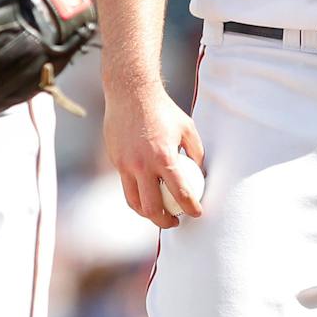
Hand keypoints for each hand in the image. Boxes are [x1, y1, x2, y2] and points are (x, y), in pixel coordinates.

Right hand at [105, 82, 205, 229]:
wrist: (130, 93)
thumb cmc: (163, 110)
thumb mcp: (188, 128)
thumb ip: (196, 153)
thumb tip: (200, 174)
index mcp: (164, 157)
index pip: (180, 192)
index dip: (190, 208)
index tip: (196, 213)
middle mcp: (142, 165)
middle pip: (152, 208)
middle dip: (165, 222)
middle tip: (176, 222)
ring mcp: (126, 164)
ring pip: (134, 202)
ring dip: (147, 214)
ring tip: (159, 214)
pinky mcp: (116, 161)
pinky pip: (126, 186)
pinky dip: (137, 195)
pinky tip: (147, 194)